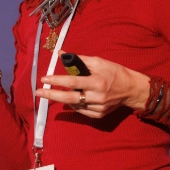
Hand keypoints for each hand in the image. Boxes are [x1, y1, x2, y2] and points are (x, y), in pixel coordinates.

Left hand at [35, 54, 150, 117]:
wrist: (131, 89)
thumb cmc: (114, 72)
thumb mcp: (99, 62)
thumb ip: (79, 59)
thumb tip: (61, 54)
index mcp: (97, 81)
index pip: (73, 81)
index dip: (57, 80)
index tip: (44, 79)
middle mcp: (97, 96)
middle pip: (70, 98)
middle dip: (51, 95)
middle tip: (37, 93)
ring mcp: (98, 108)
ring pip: (74, 105)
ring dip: (63, 98)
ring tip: (56, 92)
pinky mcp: (99, 115)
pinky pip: (81, 111)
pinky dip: (74, 105)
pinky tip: (71, 98)